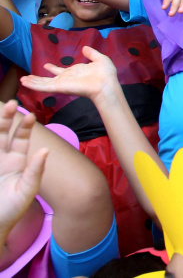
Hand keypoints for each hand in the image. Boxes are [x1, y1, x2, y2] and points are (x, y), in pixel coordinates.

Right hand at [0, 101, 47, 239]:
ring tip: (0, 108)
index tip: (30, 115)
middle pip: (2, 133)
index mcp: (16, 162)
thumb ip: (34, 171)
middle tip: (12, 103)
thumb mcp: (26, 191)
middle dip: (6, 118)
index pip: (20, 139)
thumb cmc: (11, 211)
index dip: (24, 127)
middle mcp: (2, 159)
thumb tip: (45, 151)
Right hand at [19, 46, 119, 104]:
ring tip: (22, 80)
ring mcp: (62, 84)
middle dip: (38, 78)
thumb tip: (85, 48)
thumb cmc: (106, 74)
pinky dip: (34, 85)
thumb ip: (91, 53)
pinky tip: (25, 83)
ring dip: (33, 82)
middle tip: (27, 77)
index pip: (61, 71)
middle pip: (49, 79)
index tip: (46, 65)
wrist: (106, 84)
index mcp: (75, 72)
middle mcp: (67, 79)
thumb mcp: (99, 59)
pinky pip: (44, 87)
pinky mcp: (60, 88)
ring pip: (44, 83)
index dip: (53, 68)